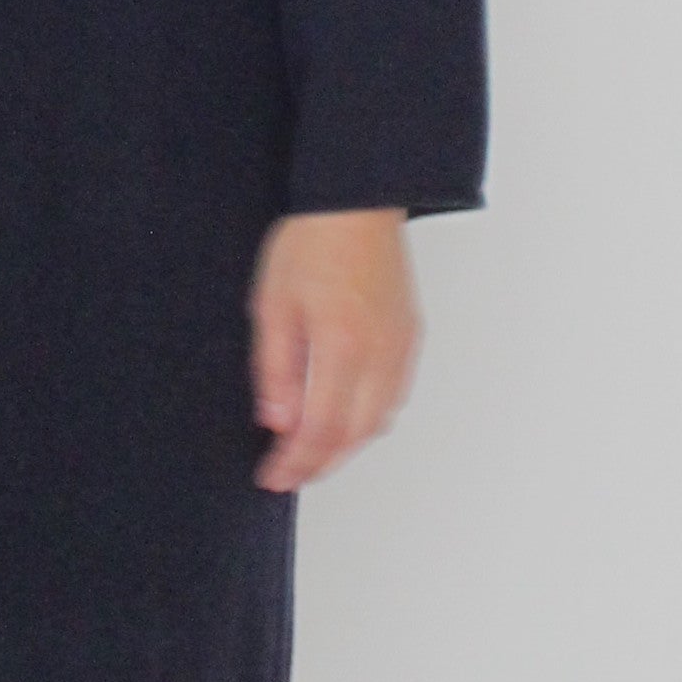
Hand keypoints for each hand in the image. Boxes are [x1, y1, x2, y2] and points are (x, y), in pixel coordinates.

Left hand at [249, 209, 420, 493]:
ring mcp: (400, 348)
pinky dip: (367, 421)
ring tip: (310, 453)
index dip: (295, 464)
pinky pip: (393, 397)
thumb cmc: (311, 243)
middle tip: (287, 475)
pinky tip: (343, 418)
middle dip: (318, 465)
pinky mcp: (410, 338)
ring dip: (344, 447)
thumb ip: (274, 370)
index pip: (320, 431)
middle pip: (353, 437)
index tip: (271, 478)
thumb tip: (276, 423)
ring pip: (377, 422)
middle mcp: (379, 355)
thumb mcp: (273, 305)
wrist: (358, 203)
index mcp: (341, 346)